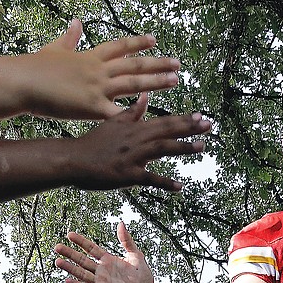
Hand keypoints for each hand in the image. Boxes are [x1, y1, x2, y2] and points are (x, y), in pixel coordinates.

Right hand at [26, 19, 180, 119]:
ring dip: (156, 82)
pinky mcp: (92, 107)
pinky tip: (152, 117)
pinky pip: (118, 113)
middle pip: (134, 65)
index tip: (154, 41)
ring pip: (134, 83)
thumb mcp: (54, 49)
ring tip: (174, 80)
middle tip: (177, 64)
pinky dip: (135, 115)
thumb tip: (76, 22)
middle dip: (157, 64)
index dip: (138, 44)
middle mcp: (98, 70)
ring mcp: (97, 88)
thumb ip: (69, 38)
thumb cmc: (34, 68)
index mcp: (90, 57)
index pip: (120, 47)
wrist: (23, 81)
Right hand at [55, 222, 155, 282]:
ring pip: (82, 274)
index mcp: (108, 260)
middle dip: (70, 254)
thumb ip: (127, 241)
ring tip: (57, 261)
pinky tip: (68, 280)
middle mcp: (101, 270)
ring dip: (70, 268)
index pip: (91, 248)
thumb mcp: (136, 255)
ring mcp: (101, 282)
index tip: (69, 234)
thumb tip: (120, 223)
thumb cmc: (144, 276)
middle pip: (82, 260)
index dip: (81, 242)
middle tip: (57, 247)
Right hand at [69, 93, 209, 191]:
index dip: (183, 119)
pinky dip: (165, 182)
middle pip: (166, 131)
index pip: (163, 121)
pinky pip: (149, 178)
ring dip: (183, 147)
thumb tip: (146, 95)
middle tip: (209, 125)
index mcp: (134, 128)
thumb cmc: (93, 143)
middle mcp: (135, 139)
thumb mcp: (113, 122)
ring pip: (161, 149)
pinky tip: (180, 186)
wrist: (73, 160)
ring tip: (201, 146)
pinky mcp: (126, 174)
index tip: (201, 115)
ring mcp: (132, 157)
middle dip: (189, 127)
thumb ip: (133, 111)